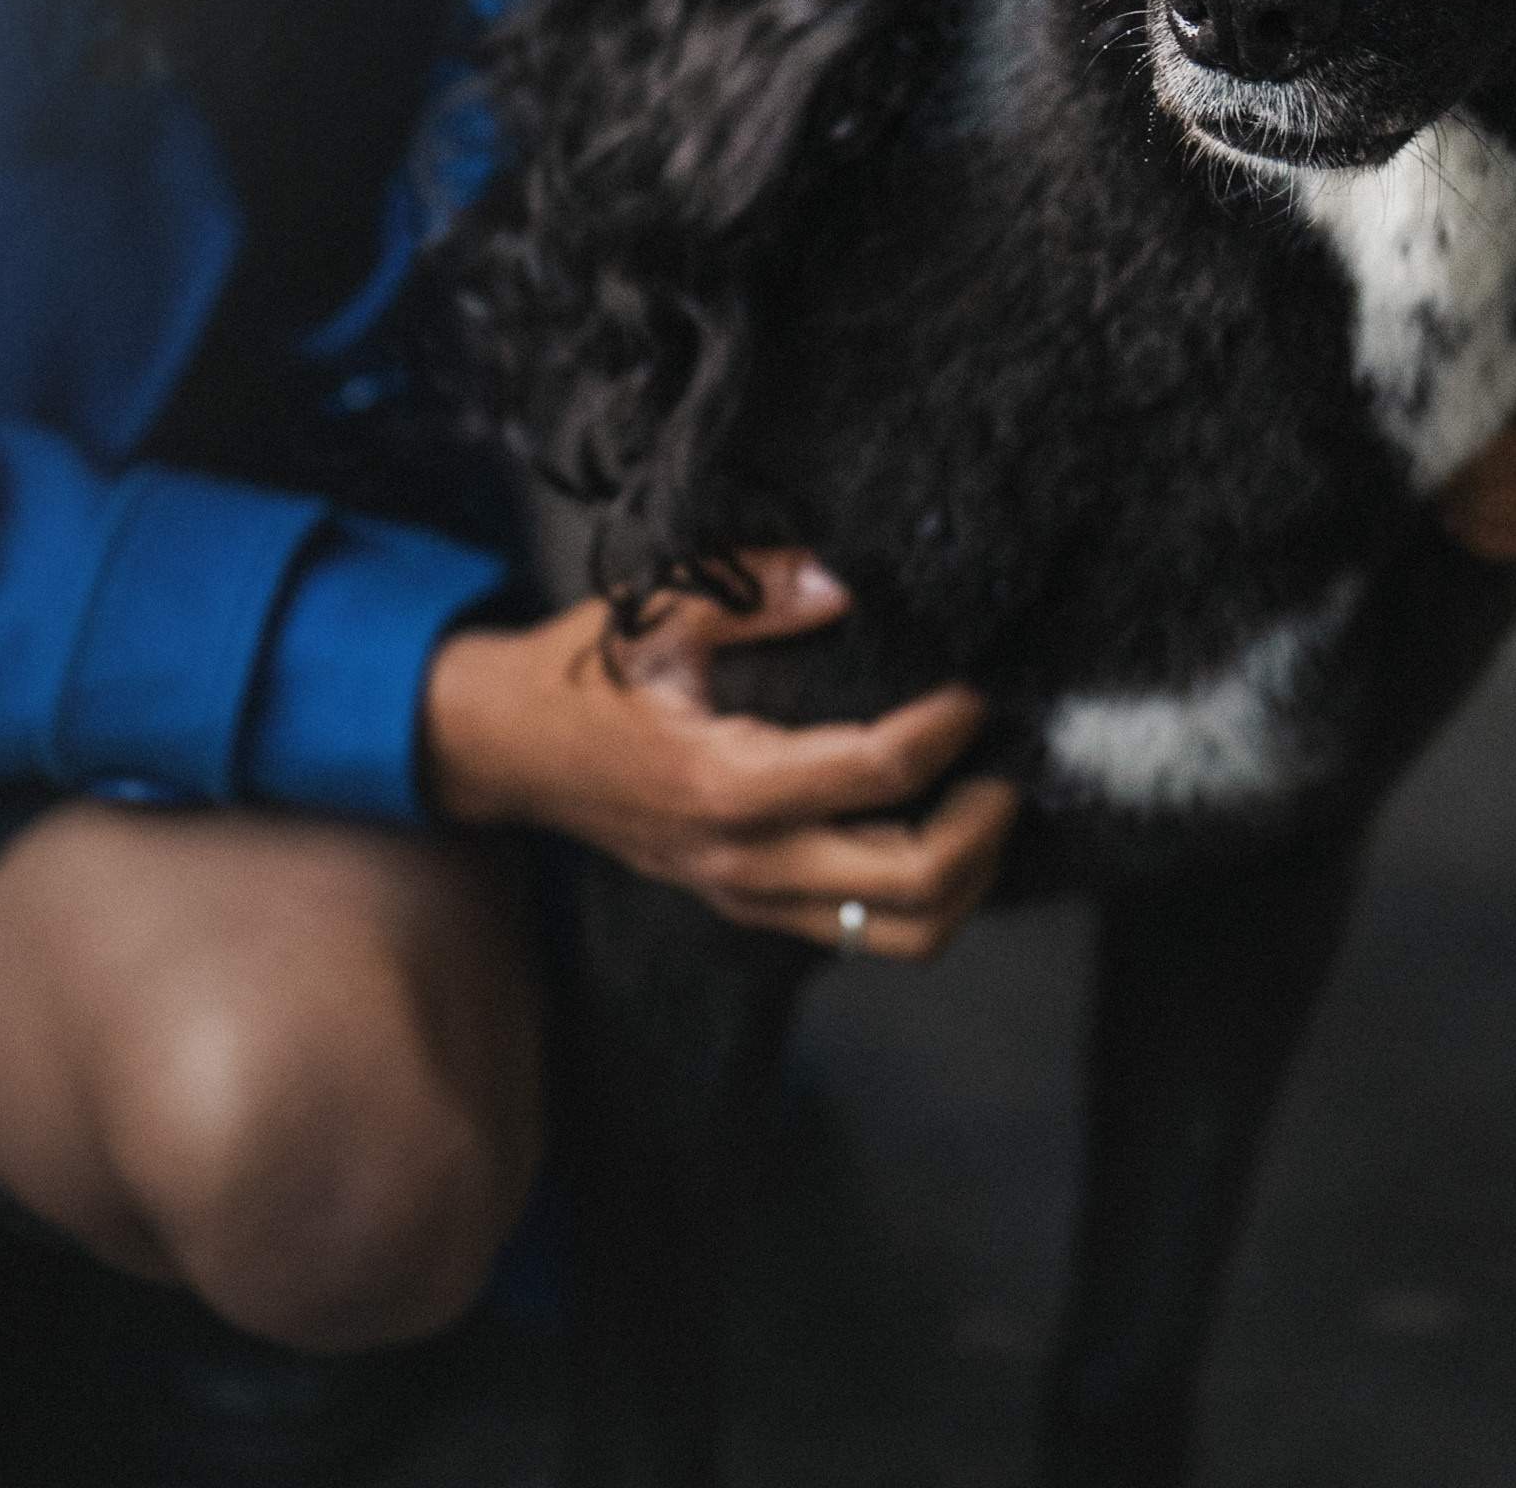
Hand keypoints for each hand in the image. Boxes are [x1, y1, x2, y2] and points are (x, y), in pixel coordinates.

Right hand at [422, 550, 1018, 959]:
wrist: (506, 749)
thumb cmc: (586, 673)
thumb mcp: (663, 608)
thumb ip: (763, 590)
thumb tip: (851, 580)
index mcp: (725, 785)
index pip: (877, 771)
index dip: (947, 727)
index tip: (978, 684)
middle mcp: (745, 862)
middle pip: (912, 887)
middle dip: (985, 825)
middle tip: (1009, 759)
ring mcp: (747, 897)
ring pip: (898, 935)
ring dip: (967, 877)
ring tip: (985, 801)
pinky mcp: (749, 907)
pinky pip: (861, 931)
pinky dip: (921, 892)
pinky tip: (937, 826)